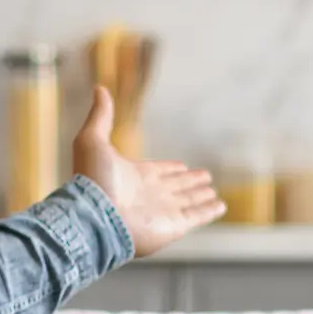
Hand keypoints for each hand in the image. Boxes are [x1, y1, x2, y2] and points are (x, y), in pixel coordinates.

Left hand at [69, 85, 224, 256]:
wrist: (96, 216)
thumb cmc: (92, 180)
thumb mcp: (92, 140)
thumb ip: (101, 116)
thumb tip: (100, 88)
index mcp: (136, 176)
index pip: (159, 171)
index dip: (170, 168)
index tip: (181, 165)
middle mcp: (152, 194)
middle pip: (177, 186)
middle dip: (190, 181)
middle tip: (205, 176)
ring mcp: (164, 211)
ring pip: (189, 201)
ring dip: (201, 196)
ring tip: (213, 192)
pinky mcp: (174, 225)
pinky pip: (197, 217)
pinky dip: (209, 211)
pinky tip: (220, 206)